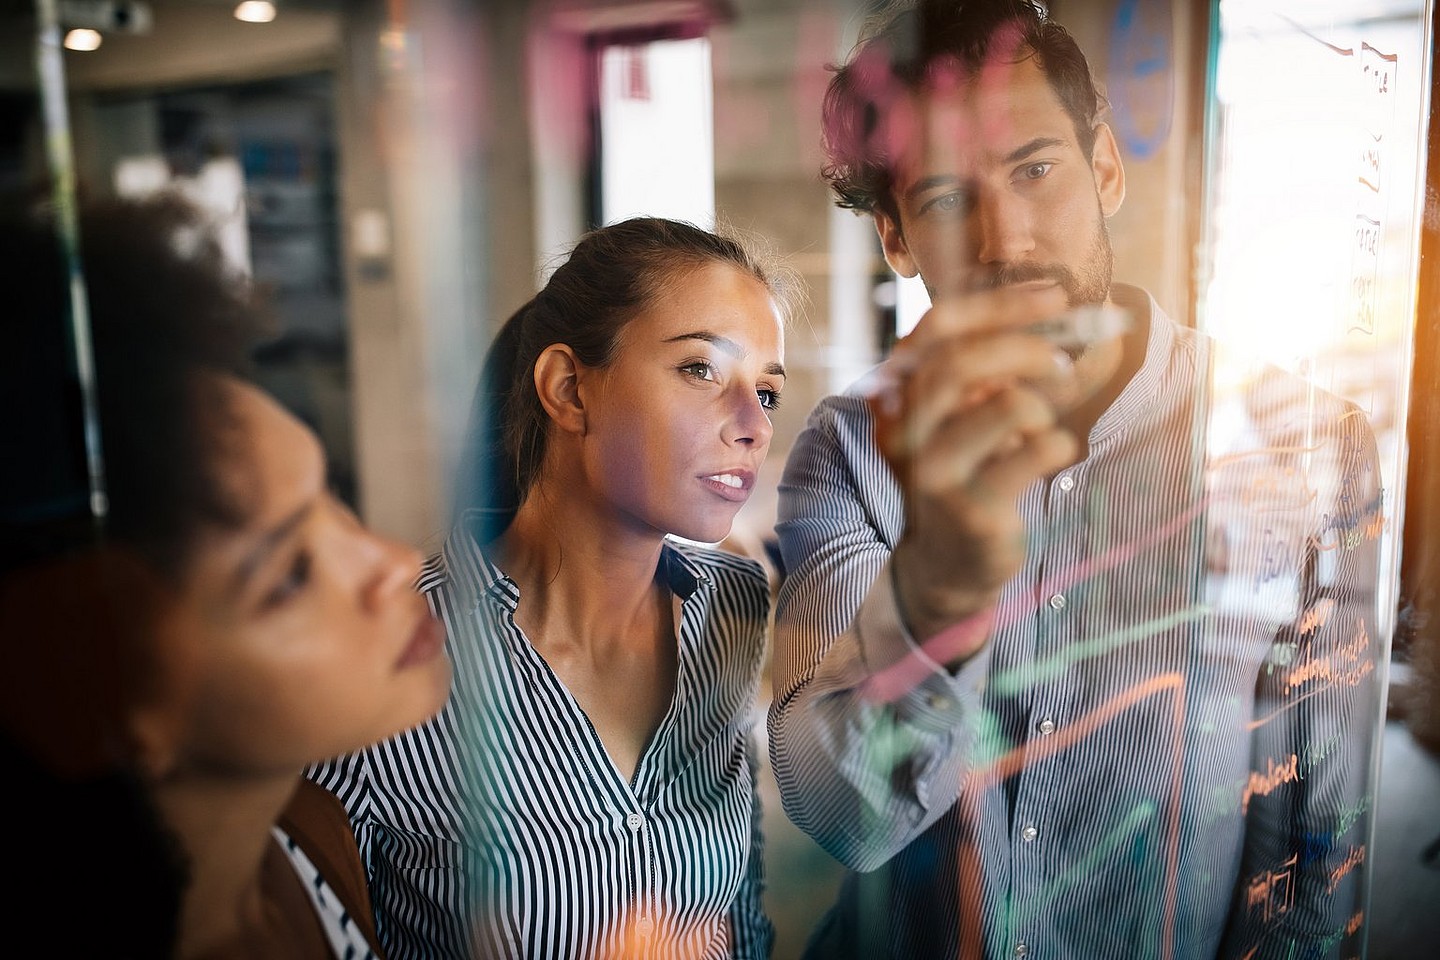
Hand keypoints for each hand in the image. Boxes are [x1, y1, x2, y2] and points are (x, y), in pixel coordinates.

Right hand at [867, 286, 1079, 662]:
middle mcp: (904, 429)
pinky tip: (1051, 453)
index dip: (998, 306)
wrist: (946, 563)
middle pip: (962, 362)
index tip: (1054, 297)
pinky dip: (1056, 443)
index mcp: (900, 393)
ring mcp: (932, 470)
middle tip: (1063, 360)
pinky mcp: (968, 507)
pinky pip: (1032, 452)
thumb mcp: (970, 413)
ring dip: (1041, 403)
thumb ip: (1003, 366)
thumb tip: (1081, 316)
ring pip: (1004, 404)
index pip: (937, 328)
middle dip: (1026, 348)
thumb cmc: (968, 472)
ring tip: (1044, 421)